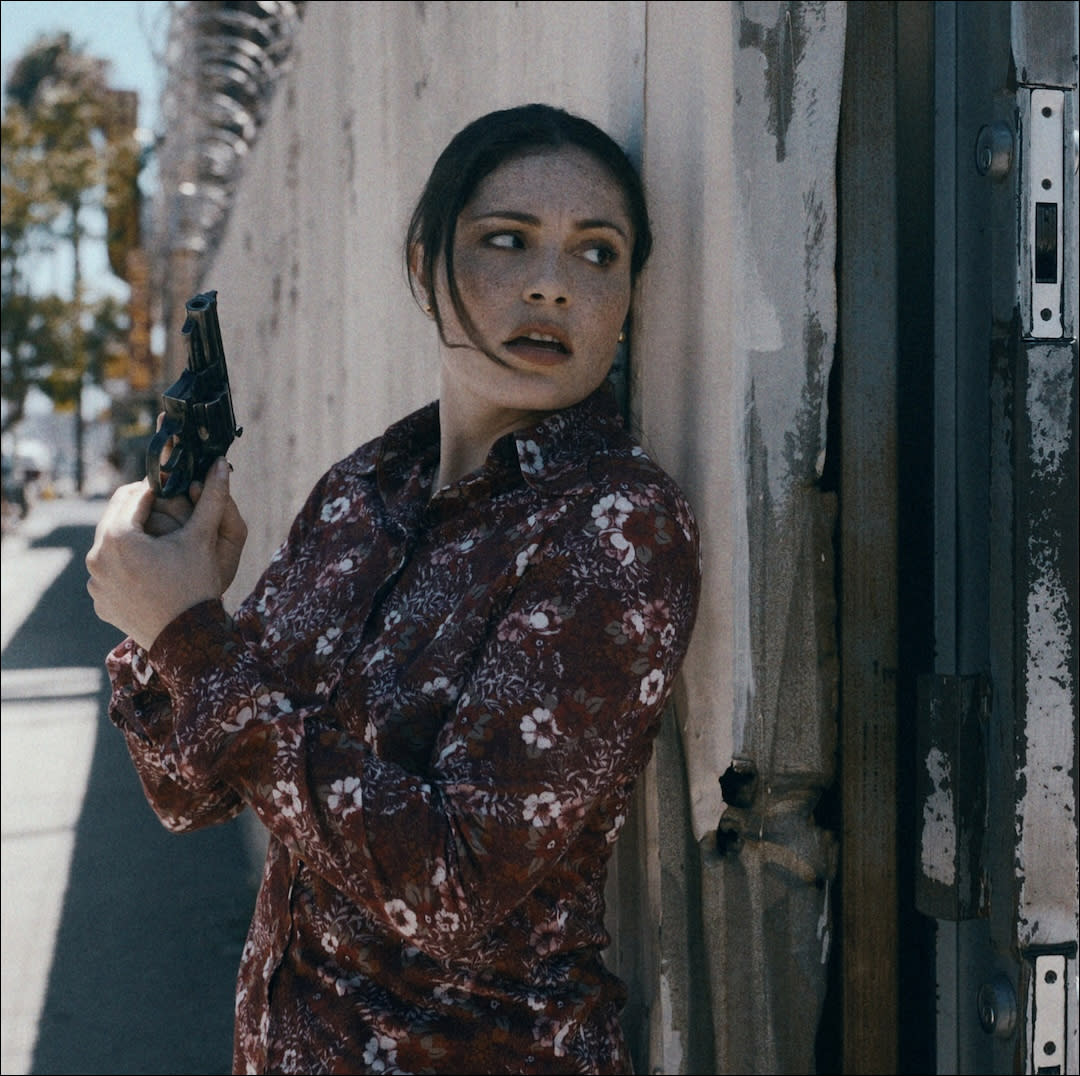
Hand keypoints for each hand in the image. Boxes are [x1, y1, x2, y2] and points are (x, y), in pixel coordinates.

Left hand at [86, 458, 247, 649]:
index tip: (172, 489)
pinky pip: (109, 573)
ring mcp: (95, 583)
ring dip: (132, 537)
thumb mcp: (203, 537)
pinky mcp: (100, 602)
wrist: (189, 639)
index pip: (132, 495)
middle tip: (166, 510)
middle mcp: (97, 558)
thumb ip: (212, 497)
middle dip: (140, 511)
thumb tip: (222, 463)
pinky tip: (150, 570)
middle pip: (116, 518)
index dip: (155, 488)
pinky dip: (126, 566)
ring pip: (110, 546)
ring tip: (160, 541)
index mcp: (118, 537)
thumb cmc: (197, 584)